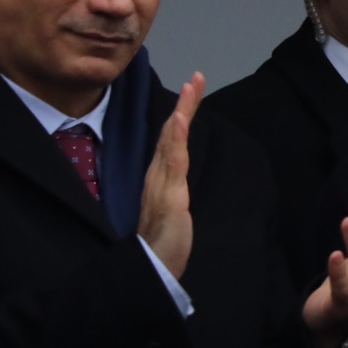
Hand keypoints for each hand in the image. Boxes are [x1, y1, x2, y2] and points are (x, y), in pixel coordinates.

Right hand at [138, 73, 204, 279]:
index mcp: (159, 179)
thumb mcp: (169, 215)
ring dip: (182, 112)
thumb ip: (170, 198)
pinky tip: (179, 119)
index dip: (180, 116)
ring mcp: (162, 184)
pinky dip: (176, 139)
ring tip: (192, 86)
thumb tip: (174, 188)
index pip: (171, 141)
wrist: (151, 270)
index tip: (192, 91)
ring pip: (172, 140)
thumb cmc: (159, 247)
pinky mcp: (169, 196)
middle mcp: (158, 176)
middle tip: (196, 77)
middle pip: (171, 133)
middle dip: (185, 104)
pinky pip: (173, 163)